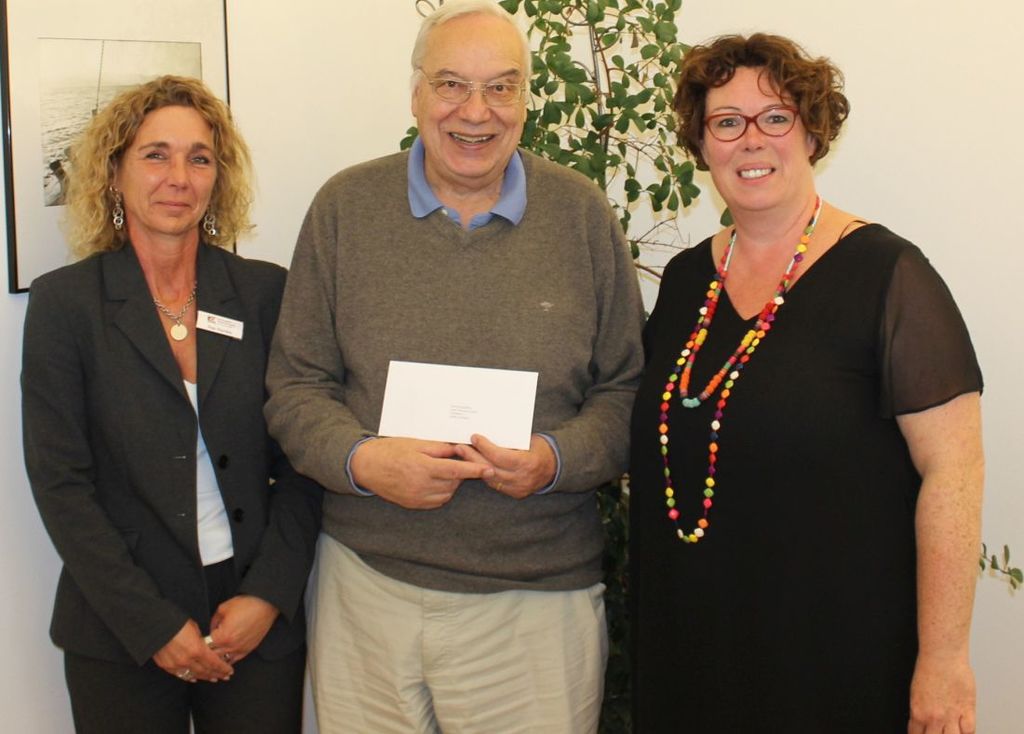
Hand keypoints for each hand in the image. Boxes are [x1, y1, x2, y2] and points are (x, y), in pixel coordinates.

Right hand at [153, 619, 232, 682]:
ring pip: (194, 675)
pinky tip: (195, 678)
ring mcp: (176, 664)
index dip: (223, 668)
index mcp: (197, 649)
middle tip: (225, 677)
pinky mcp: (167, 666)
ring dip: (205, 677)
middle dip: (217, 674)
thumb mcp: (194, 628)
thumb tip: (205, 646)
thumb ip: (201, 640)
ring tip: (213, 678)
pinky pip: (181, 674)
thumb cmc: (176, 622)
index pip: (214, 663)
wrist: (155, 626)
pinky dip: (189, 677)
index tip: (229, 671)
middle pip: (206, 671)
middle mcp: (187, 660)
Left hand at [207, 595, 279, 664]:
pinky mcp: (249, 649)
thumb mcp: (223, 608)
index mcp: (222, 636)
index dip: (200, 643)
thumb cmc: (246, 605)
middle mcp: (231, 646)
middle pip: (213, 656)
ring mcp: (241, 649)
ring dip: (217, 659)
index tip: (197, 642)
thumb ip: (213, 621)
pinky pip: (235, 660)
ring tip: (211, 658)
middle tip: (201, 651)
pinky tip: (224, 659)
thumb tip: (211, 629)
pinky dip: (228, 660)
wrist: (265, 605)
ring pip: (223, 661)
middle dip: (207, 653)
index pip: (205, 646)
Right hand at [351, 437, 492, 508]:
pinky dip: (442, 492)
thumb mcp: (416, 443)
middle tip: (454, 461)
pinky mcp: (413, 504)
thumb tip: (459, 449)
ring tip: (441, 470)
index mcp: (423, 467)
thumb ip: (439, 448)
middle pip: (453, 482)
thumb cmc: (390, 450)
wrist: (367, 466)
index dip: (475, 470)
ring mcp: (417, 497)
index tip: (489, 470)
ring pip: (447, 492)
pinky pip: (437, 500)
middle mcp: (421, 485)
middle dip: (459, 472)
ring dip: (451, 482)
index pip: (456, 470)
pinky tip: (435, 481)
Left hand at [453, 434, 555, 499]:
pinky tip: (474, 465)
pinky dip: (484, 474)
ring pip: (490, 478)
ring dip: (475, 466)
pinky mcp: (515, 493)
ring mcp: (518, 488)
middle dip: (473, 457)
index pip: (500, 457)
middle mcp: (522, 478)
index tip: (474, 437)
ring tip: (463, 455)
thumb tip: (487, 431)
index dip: (485, 447)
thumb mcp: (528, 440)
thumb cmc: (540, 448)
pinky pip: (495, 484)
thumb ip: (509, 441)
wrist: (555, 467)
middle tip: (459, 446)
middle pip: (491, 468)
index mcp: (527, 463)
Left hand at [908, 653, 975, 733]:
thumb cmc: (928, 668)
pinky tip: (964, 731)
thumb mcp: (915, 693)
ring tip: (950, 731)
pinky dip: (967, 733)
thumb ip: (920, 711)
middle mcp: (934, 717)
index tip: (923, 733)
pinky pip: (969, 731)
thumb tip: (921, 722)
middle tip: (938, 731)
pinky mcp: (967, 710)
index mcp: (918, 712)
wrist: (942, 656)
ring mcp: (952, 715)